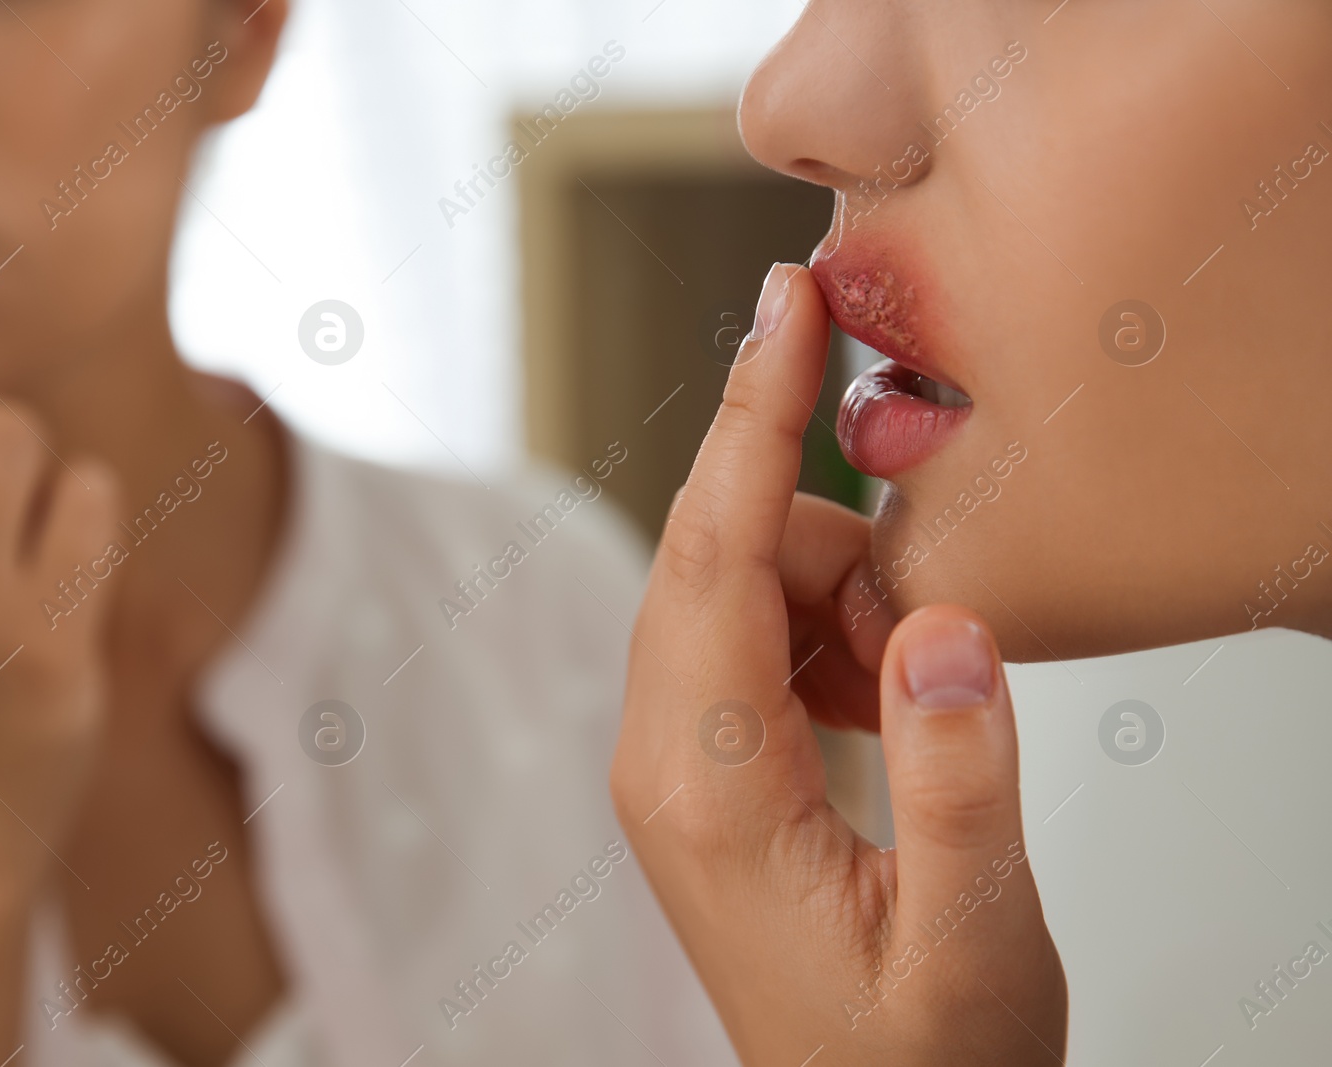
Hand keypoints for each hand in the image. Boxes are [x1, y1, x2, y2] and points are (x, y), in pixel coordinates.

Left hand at [610, 264, 1066, 1065]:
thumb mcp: (973, 942)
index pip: (712, 557)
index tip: (784, 307)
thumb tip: (941, 622)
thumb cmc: (913, 1059)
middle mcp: (663, 758)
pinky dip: (831, 630)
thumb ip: (959, 781)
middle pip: (720, 553)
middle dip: (824, 521)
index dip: (751, 420)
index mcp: (705, 788)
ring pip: (744, 586)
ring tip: (912, 694)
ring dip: (842, 595)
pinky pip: (756, 634)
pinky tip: (881, 702)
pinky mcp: (705, 762)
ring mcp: (675, 758)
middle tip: (920, 596)